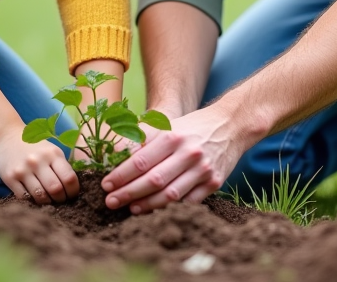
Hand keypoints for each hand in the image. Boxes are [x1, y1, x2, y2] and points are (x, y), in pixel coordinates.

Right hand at [0, 130, 79, 205]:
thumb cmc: (34, 146)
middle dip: (61, 199)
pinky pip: (24, 198)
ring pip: (41, 196)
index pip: (69, 178)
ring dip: (47, 203)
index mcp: (53, 154)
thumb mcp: (51, 150)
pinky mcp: (10, 178)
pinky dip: (32, 202)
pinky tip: (35, 199)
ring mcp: (23, 170)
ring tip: (49, 201)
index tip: (72, 195)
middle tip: (61, 200)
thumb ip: (61, 166)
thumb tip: (73, 188)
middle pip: (56, 189)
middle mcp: (38, 161)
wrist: (6, 136)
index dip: (73, 191)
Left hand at [100, 105, 243, 214]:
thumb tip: (113, 153)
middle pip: (153, 180)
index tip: (105, 184)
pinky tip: (155, 210)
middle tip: (110, 201)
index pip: (140, 161)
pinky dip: (170, 208)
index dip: (120, 175)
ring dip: (147, 205)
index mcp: (173, 137)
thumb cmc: (191, 127)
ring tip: (130, 208)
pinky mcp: (214, 183)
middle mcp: (188, 153)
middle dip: (128, 193)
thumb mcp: (166, 125)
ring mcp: (203, 170)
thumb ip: (141, 138)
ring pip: (170, 195)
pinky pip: (189, 202)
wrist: (230, 126)